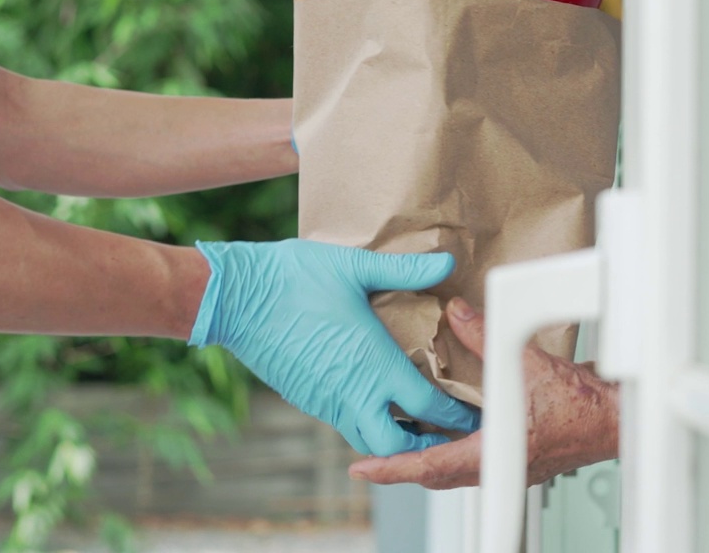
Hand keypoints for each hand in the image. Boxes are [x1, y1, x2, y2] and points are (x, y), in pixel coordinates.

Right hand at [190, 240, 479, 455]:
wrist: (235, 296)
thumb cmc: (294, 278)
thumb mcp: (356, 267)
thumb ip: (406, 270)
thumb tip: (447, 264)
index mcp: (373, 364)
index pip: (426, 406)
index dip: (454, 415)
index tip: (473, 414)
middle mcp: (351, 392)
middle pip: (395, 445)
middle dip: (422, 444)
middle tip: (442, 429)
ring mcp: (325, 400)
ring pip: (365, 438)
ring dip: (391, 435)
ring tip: (413, 420)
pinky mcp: (306, 397)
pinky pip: (342, 421)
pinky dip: (364, 421)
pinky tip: (373, 400)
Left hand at [348, 298, 618, 488]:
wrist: (617, 419)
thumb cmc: (584, 406)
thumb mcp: (526, 362)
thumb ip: (486, 336)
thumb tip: (455, 315)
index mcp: (493, 455)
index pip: (428, 467)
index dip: (391, 468)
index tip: (363, 467)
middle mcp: (498, 468)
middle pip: (435, 475)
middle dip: (402, 465)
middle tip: (373, 456)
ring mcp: (510, 466)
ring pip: (454, 470)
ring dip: (428, 456)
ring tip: (403, 439)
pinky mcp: (522, 456)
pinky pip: (475, 460)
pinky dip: (454, 447)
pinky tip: (451, 427)